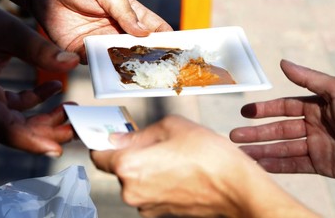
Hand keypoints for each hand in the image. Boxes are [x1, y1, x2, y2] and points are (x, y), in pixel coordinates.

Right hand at [0, 7, 78, 155]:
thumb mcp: (6, 30)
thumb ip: (38, 49)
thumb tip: (72, 62)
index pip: (3, 128)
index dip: (30, 141)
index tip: (57, 149)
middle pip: (14, 129)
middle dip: (47, 131)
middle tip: (76, 127)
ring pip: (16, 120)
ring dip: (45, 117)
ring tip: (72, 109)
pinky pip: (13, 105)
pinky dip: (35, 100)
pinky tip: (54, 88)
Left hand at [31, 0, 172, 61]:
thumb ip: (124, 10)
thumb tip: (144, 32)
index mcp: (131, 14)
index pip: (155, 28)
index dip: (167, 39)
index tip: (176, 50)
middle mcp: (119, 31)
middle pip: (140, 49)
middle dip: (149, 59)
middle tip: (157, 70)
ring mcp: (102, 42)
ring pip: (120, 60)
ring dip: (127, 66)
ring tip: (135, 73)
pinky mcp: (82, 50)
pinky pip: (95, 63)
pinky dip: (102, 68)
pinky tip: (109, 72)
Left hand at [91, 115, 316, 217]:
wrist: (236, 187)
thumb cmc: (209, 155)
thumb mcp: (173, 126)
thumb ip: (139, 134)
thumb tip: (119, 138)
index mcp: (130, 166)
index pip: (98, 154)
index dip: (100, 142)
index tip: (104, 135)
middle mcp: (132, 191)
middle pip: (118, 167)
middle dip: (130, 152)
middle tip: (152, 141)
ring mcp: (146, 206)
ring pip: (135, 179)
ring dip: (145, 166)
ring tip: (172, 156)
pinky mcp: (160, 213)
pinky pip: (149, 191)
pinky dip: (156, 180)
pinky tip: (178, 170)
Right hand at [230, 60, 334, 179]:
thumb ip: (308, 78)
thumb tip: (283, 63)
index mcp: (315, 106)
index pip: (283, 107)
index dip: (264, 110)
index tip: (245, 112)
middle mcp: (312, 125)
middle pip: (277, 129)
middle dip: (256, 133)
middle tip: (234, 135)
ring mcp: (314, 146)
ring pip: (281, 148)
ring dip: (261, 150)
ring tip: (241, 152)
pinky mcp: (319, 164)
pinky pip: (293, 165)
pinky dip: (276, 166)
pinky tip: (259, 165)